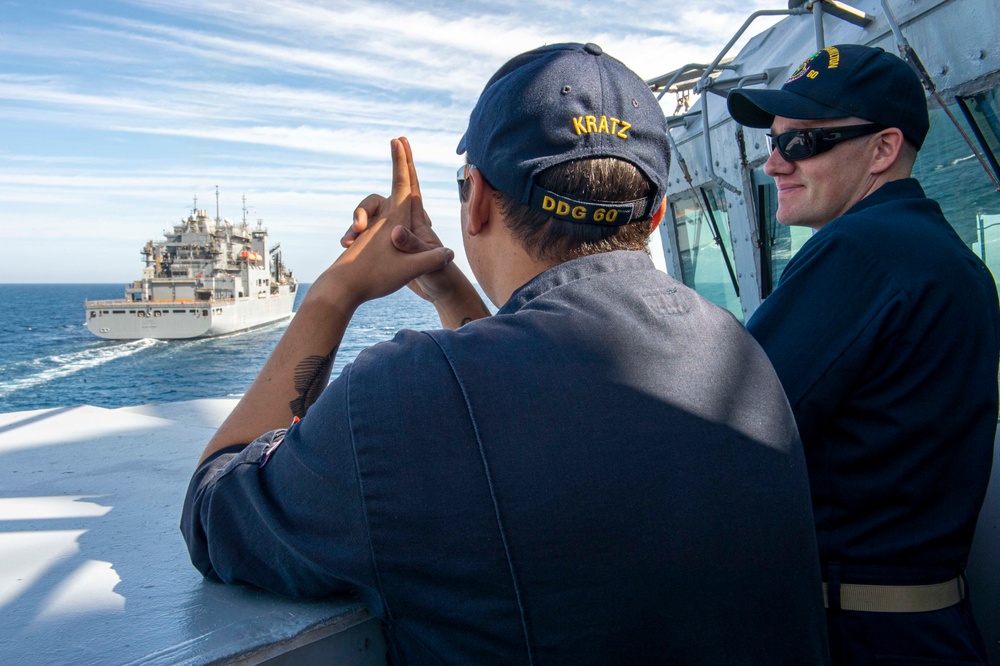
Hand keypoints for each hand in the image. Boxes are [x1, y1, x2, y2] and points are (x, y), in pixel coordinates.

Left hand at [317, 137, 454, 307]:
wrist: (340, 289)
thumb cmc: (374, 278)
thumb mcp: (407, 270)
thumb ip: (429, 260)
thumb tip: (449, 254)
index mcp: (395, 219)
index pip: (401, 184)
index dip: (402, 162)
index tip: (398, 139)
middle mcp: (383, 220)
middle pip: (391, 188)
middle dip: (399, 166)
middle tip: (399, 143)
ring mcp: (373, 230)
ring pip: (381, 205)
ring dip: (394, 190)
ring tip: (397, 164)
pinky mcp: (367, 241)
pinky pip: (377, 222)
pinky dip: (383, 213)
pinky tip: (391, 220)